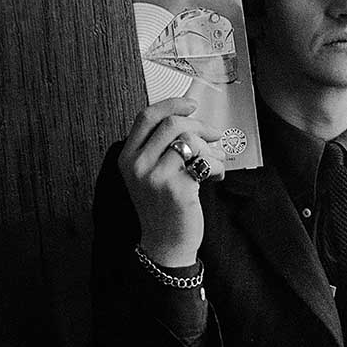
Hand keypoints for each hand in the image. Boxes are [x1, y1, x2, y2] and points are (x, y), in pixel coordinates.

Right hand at [117, 96, 226, 265]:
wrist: (166, 243)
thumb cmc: (165, 206)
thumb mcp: (152, 173)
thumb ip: (163, 146)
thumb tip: (192, 119)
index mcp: (128, 157)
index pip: (147, 117)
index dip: (172, 104)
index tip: (191, 104)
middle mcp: (137, 165)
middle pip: (173, 124)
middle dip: (200, 126)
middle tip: (213, 136)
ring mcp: (155, 177)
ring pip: (191, 141)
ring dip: (212, 150)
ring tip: (215, 163)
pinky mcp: (176, 188)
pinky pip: (206, 162)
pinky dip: (218, 166)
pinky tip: (216, 177)